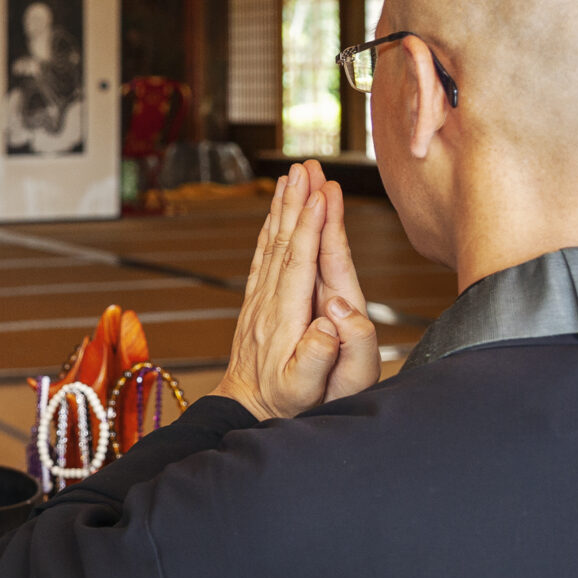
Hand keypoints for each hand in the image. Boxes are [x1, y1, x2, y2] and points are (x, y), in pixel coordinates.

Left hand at [214, 162, 379, 420]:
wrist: (248, 409)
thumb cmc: (285, 404)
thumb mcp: (303, 390)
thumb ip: (316, 358)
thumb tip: (329, 322)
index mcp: (285, 318)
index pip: (299, 263)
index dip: (310, 228)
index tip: (321, 195)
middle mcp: (270, 302)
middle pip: (284, 243)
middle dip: (297, 203)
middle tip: (308, 167)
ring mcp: (261, 300)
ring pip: (272, 244)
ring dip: (283, 207)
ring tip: (294, 175)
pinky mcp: (258, 301)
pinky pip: (264, 256)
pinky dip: (271, 229)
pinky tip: (277, 211)